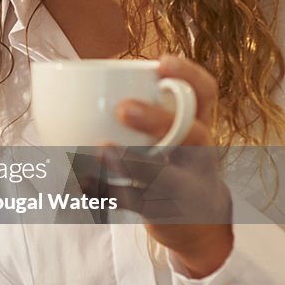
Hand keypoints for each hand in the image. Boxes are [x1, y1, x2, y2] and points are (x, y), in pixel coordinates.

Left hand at [81, 54, 233, 276]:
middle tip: (123, 109)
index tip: (162, 63)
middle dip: (158, 120)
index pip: (204, 93)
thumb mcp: (173, 132)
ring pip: (163, 175)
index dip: (188, 75)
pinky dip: (108, 193)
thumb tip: (80, 77)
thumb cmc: (173, 161)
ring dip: (131, 162)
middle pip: (192, 134)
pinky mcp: (163, 211)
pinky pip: (136, 203)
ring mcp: (184, 185)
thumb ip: (143, 105)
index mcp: (198, 124)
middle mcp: (198, 153)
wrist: (199, 221)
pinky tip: (83, 183)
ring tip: (99, 149)